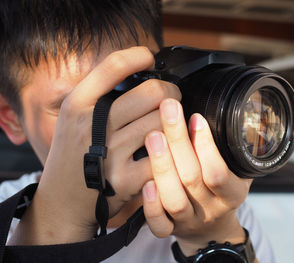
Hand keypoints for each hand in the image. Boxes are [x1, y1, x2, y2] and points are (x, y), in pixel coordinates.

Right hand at [9, 47, 180, 244]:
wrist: (61, 203)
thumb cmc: (73, 157)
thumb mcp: (73, 119)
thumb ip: (99, 97)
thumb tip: (139, 74)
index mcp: (77, 104)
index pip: (114, 65)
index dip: (139, 56)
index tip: (149, 57)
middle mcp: (92, 125)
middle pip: (152, 92)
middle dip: (171, 92)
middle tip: (173, 98)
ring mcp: (110, 153)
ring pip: (163, 122)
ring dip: (174, 122)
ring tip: (170, 125)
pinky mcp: (125, 179)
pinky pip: (163, 154)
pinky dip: (169, 151)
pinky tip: (165, 151)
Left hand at [142, 98, 251, 254]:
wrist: (212, 228)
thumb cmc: (222, 190)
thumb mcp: (238, 171)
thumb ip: (230, 150)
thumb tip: (219, 112)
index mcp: (232, 194)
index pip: (219, 172)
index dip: (206, 145)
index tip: (195, 116)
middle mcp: (211, 209)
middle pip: (192, 178)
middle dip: (178, 140)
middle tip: (168, 110)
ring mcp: (189, 220)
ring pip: (174, 199)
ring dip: (162, 166)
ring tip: (152, 136)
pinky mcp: (170, 229)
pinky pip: (159, 225)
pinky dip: (151, 205)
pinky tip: (145, 182)